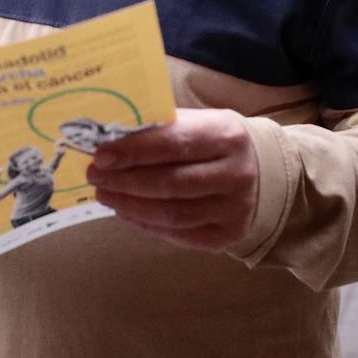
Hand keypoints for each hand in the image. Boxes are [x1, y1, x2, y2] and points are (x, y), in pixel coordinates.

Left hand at [87, 108, 258, 252]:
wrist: (262, 170)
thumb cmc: (214, 141)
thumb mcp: (197, 121)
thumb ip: (160, 127)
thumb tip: (107, 136)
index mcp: (226, 134)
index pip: (173, 142)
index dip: (133, 151)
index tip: (101, 156)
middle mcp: (236, 173)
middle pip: (170, 183)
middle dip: (125, 181)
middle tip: (96, 177)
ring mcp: (235, 209)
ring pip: (172, 214)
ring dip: (130, 206)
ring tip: (105, 195)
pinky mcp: (229, 235)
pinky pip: (180, 234)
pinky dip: (147, 225)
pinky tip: (127, 212)